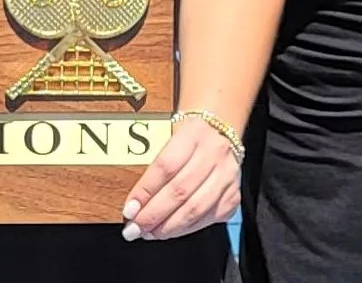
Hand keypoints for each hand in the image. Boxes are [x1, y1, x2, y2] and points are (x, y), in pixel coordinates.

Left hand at [120, 114, 240, 241]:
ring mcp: (227, 175)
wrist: (221, 128)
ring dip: (168, 226)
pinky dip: (186, 228)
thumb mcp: (167, 131)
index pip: (165, 166)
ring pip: (195, 209)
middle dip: (153, 215)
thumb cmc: (186, 134)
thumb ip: (150, 159)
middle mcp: (214, 153)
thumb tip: (131, 199)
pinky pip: (209, 218)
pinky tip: (169, 230)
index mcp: (193, 133)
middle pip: (180, 191)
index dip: (145, 191)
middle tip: (134, 228)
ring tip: (149, 233)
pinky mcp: (233, 194)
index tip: (129, 209)